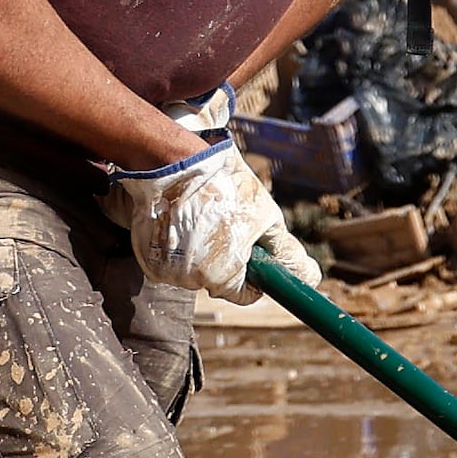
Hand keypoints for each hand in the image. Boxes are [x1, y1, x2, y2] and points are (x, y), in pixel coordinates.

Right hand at [101, 139, 318, 300]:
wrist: (172, 163)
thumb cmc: (225, 188)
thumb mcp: (265, 218)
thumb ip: (285, 252)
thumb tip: (311, 276)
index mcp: (221, 276)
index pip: (246, 294)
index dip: (256, 274)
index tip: (255, 252)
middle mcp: (189, 281)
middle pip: (220, 280)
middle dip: (229, 257)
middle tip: (227, 222)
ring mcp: (164, 270)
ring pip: (195, 269)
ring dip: (203, 249)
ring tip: (203, 215)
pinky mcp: (146, 256)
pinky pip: (172, 258)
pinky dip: (180, 243)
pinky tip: (183, 218)